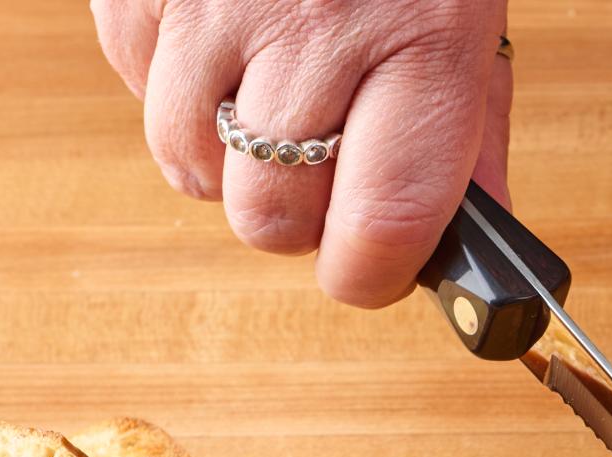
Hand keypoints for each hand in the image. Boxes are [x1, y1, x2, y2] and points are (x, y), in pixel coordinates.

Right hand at [92, 0, 510, 305]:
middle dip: (294, 216)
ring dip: (226, 155)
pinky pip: (136, 86)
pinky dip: (175, 84)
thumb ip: (471, 139)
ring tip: (270, 88)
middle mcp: (315, 26)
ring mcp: (214, 1)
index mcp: (421, 45)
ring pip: (189, 167)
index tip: (368, 268)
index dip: (366, 274)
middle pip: (267, 219)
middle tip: (323, 163)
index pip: (378, 230)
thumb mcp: (469, 19)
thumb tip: (475, 255)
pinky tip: (224, 32)